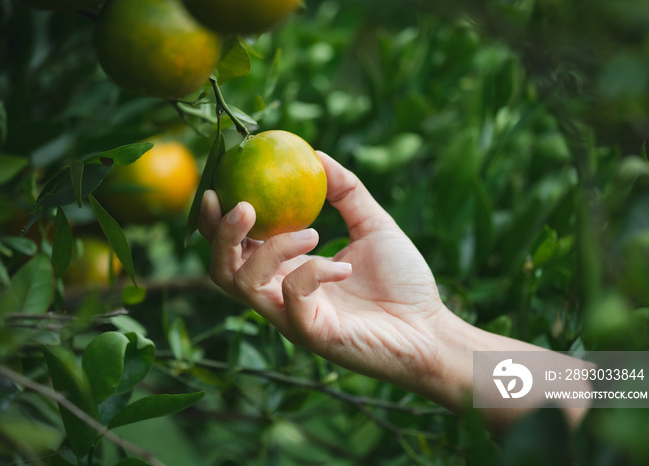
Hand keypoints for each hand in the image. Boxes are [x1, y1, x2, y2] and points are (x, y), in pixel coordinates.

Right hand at [198, 151, 447, 390]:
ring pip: (244, 283)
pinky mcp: (310, 333)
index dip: (217, 221)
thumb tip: (317, 153)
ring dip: (270, 247)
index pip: (236, 248)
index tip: (220, 185)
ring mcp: (291, 316)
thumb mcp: (374, 224)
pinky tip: (344, 266)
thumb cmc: (402, 280)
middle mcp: (280, 294)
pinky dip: (313, 272)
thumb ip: (346, 191)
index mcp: (287, 270)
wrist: (431, 329)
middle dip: (222, 235)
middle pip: (221, 270)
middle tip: (244, 205)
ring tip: (310, 232)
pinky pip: (291, 297)